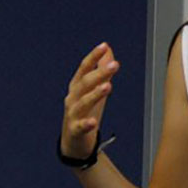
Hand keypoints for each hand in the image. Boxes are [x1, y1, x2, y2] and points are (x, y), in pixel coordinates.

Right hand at [60, 42, 119, 158]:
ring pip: (83, 103)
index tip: (104, 46)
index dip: (93, 57)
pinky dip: (86, 124)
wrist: (73, 141)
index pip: (84, 68)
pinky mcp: (74, 131)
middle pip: (85, 83)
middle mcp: (73, 97)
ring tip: (108, 86)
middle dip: (99, 73)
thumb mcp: (94, 89)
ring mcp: (72, 114)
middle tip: (115, 65)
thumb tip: (108, 49)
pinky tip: (93, 122)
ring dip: (95, 94)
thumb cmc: (85, 111)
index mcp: (77, 86)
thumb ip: (101, 69)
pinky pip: (80, 127)